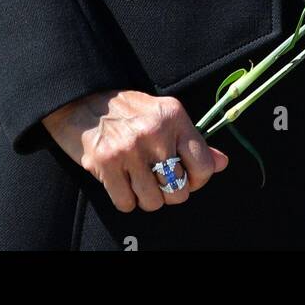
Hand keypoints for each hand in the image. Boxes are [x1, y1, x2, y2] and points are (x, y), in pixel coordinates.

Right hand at [41, 88, 228, 211]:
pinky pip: (127, 203)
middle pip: (178, 190)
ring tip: (139, 178)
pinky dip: (125, 199)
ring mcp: (130, 149)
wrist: (83, 101)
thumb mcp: (163, 114)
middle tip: (158, 178)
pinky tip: (122, 181)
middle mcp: (154, 132)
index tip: (186, 176)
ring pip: (153, 201)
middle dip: (169, 191)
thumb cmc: (126, 109)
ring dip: (146, 197)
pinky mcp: (106, 164)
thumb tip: (221, 163)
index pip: (203, 165)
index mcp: (173, 117)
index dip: (197, 180)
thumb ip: (193, 140)